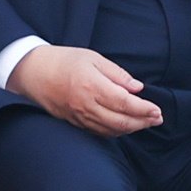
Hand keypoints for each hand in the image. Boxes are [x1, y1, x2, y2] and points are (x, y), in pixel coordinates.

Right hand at [7, 44, 163, 135]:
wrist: (32, 72)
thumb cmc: (63, 61)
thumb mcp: (92, 58)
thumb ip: (116, 74)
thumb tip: (137, 88)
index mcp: (92, 86)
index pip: (124, 103)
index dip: (144, 109)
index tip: (157, 110)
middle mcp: (86, 105)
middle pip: (121, 121)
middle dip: (143, 122)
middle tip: (157, 119)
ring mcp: (79, 117)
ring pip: (111, 130)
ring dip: (132, 129)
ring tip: (145, 122)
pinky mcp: (74, 123)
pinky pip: (99, 132)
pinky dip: (116, 131)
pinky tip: (125, 126)